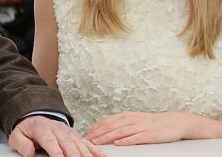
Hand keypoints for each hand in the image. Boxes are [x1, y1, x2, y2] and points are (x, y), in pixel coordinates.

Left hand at [10, 116, 103, 156]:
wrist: (36, 118)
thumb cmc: (28, 130)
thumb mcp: (18, 135)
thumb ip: (22, 145)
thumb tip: (29, 154)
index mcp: (42, 129)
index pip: (51, 142)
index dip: (57, 153)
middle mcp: (58, 130)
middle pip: (68, 145)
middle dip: (74, 156)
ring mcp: (69, 133)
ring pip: (80, 145)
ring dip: (86, 155)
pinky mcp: (76, 136)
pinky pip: (88, 143)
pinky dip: (95, 150)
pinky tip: (102, 156)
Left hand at [85, 111, 199, 145]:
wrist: (174, 122)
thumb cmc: (152, 122)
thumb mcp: (134, 120)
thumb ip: (121, 124)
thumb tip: (106, 129)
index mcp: (126, 116)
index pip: (106, 121)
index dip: (94, 128)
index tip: (85, 134)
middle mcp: (131, 119)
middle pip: (109, 126)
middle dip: (96, 133)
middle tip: (86, 139)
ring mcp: (140, 127)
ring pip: (119, 131)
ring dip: (106, 137)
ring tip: (96, 142)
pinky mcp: (149, 134)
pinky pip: (135, 137)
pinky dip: (126, 140)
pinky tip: (118, 143)